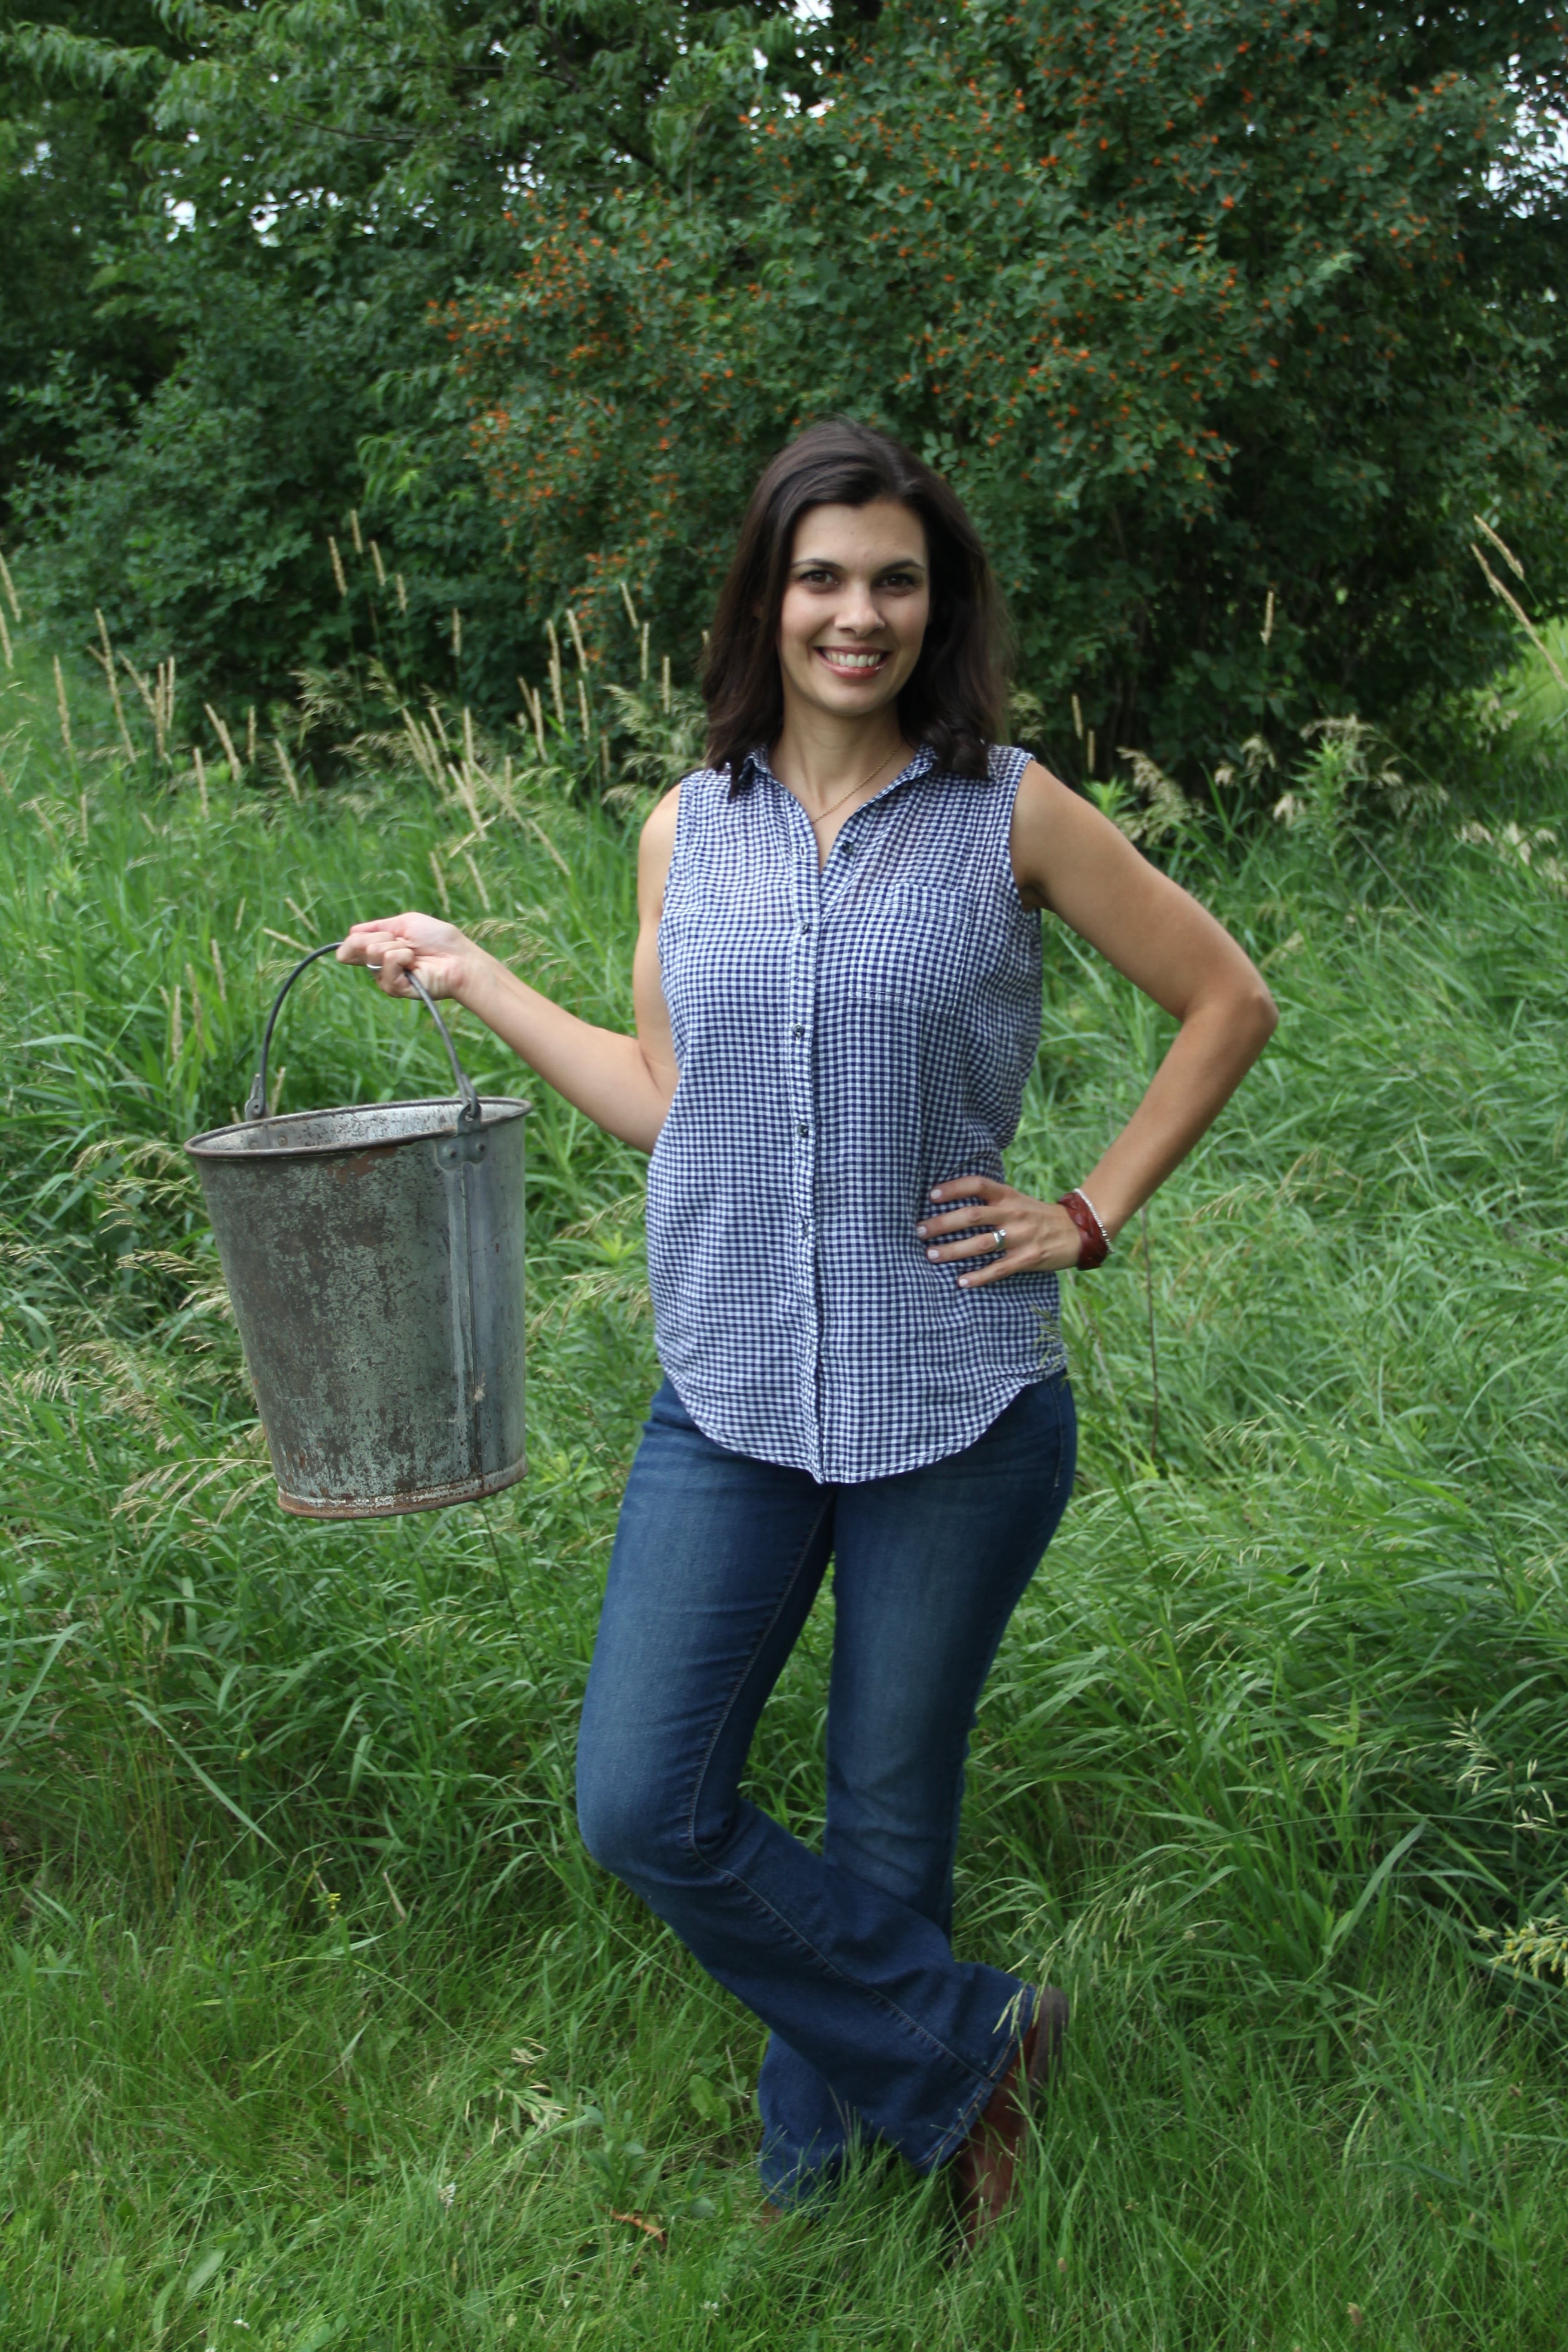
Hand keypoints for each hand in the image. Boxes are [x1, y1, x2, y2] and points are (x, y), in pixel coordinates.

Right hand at [337, 913, 484, 1003]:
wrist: (459, 958)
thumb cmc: (439, 940)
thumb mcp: (406, 923)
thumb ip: (378, 927)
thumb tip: (351, 933)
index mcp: (381, 949)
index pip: (351, 946)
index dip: (353, 940)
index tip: (368, 936)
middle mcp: (380, 965)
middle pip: (356, 946)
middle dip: (383, 936)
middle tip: (406, 942)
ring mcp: (386, 978)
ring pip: (372, 952)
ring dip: (397, 945)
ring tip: (414, 954)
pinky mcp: (394, 988)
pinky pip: (386, 963)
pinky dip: (402, 956)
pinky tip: (415, 963)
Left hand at [915, 1175, 1082, 1287]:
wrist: (1076, 1231)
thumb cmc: (1036, 1215)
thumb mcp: (1016, 1199)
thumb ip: (990, 1200)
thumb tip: (952, 1202)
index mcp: (1008, 1196)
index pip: (977, 1184)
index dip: (953, 1188)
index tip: (931, 1196)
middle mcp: (1012, 1214)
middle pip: (972, 1215)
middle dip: (942, 1224)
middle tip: (919, 1231)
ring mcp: (1020, 1237)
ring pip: (981, 1243)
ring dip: (953, 1250)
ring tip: (931, 1255)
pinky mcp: (1027, 1259)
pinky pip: (999, 1269)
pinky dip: (979, 1276)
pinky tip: (961, 1281)